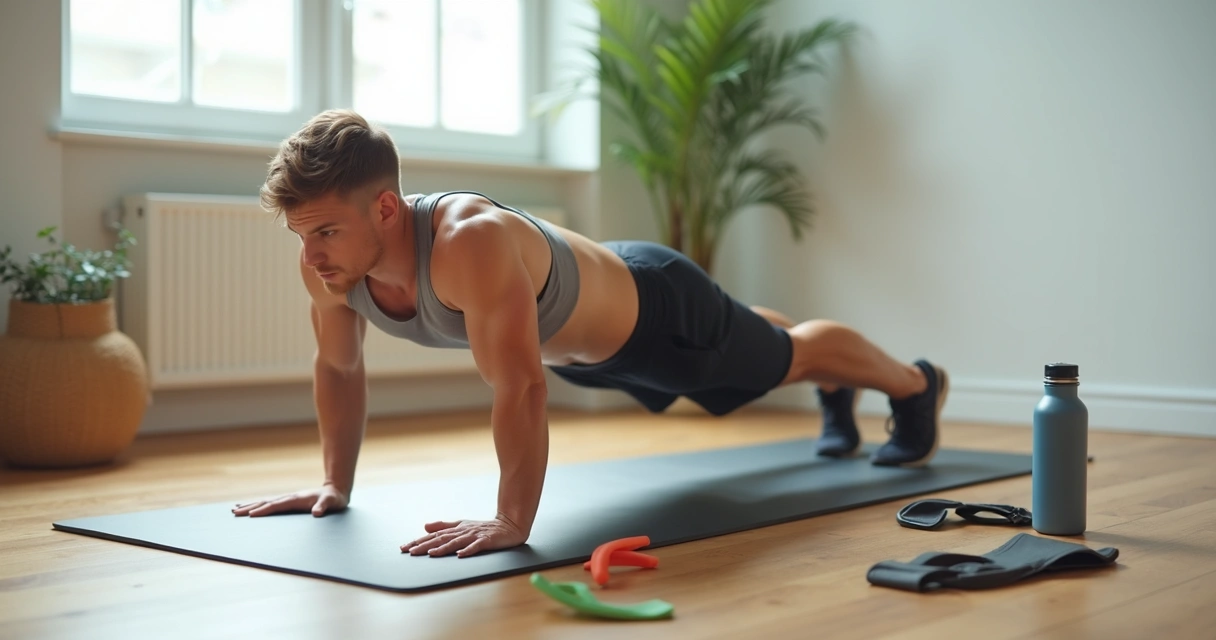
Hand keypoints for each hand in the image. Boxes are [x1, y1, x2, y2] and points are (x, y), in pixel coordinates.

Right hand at [232, 484, 348, 517]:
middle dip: (250, 507)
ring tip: (235, 509)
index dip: (264, 510)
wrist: (336, 490)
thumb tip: (317, 513)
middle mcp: (289, 497)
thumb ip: (324, 506)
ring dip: (250, 505)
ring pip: (265, 502)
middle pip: (266, 502)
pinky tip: (250, 507)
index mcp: (296, 499)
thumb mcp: (332, 503)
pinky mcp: (289, 502)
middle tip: (234, 512)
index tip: (250, 514)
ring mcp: (288, 499)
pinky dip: (258, 505)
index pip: (277, 505)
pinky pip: (270, 504)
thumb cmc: (334, 499)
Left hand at [403, 516, 527, 557]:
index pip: (434, 535)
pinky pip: (476, 546)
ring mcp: (474, 535)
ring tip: (431, 553)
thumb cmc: (483, 528)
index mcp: (456, 529)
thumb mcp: (462, 525)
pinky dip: (468, 550)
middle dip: (425, 545)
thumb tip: (425, 526)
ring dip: (443, 548)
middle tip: (410, 551)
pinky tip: (460, 555)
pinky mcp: (486, 540)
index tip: (405, 547)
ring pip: (456, 542)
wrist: (508, 526)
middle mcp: (463, 531)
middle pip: (441, 538)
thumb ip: (444, 525)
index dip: (419, 541)